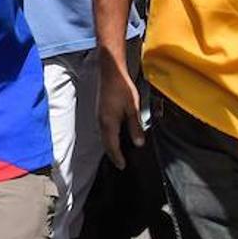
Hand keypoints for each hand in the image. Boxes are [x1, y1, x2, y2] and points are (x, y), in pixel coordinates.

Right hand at [97, 55, 143, 169]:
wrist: (111, 72)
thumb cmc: (122, 88)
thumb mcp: (132, 108)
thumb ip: (135, 126)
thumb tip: (138, 143)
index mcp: (108, 122)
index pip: (112, 145)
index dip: (117, 157)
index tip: (122, 166)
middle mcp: (101, 121)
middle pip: (106, 143)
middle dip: (112, 154)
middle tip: (119, 163)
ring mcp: (99, 116)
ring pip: (104, 136)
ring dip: (110, 146)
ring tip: (117, 153)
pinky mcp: (101, 111)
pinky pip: (104, 129)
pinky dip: (109, 137)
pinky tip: (114, 136)